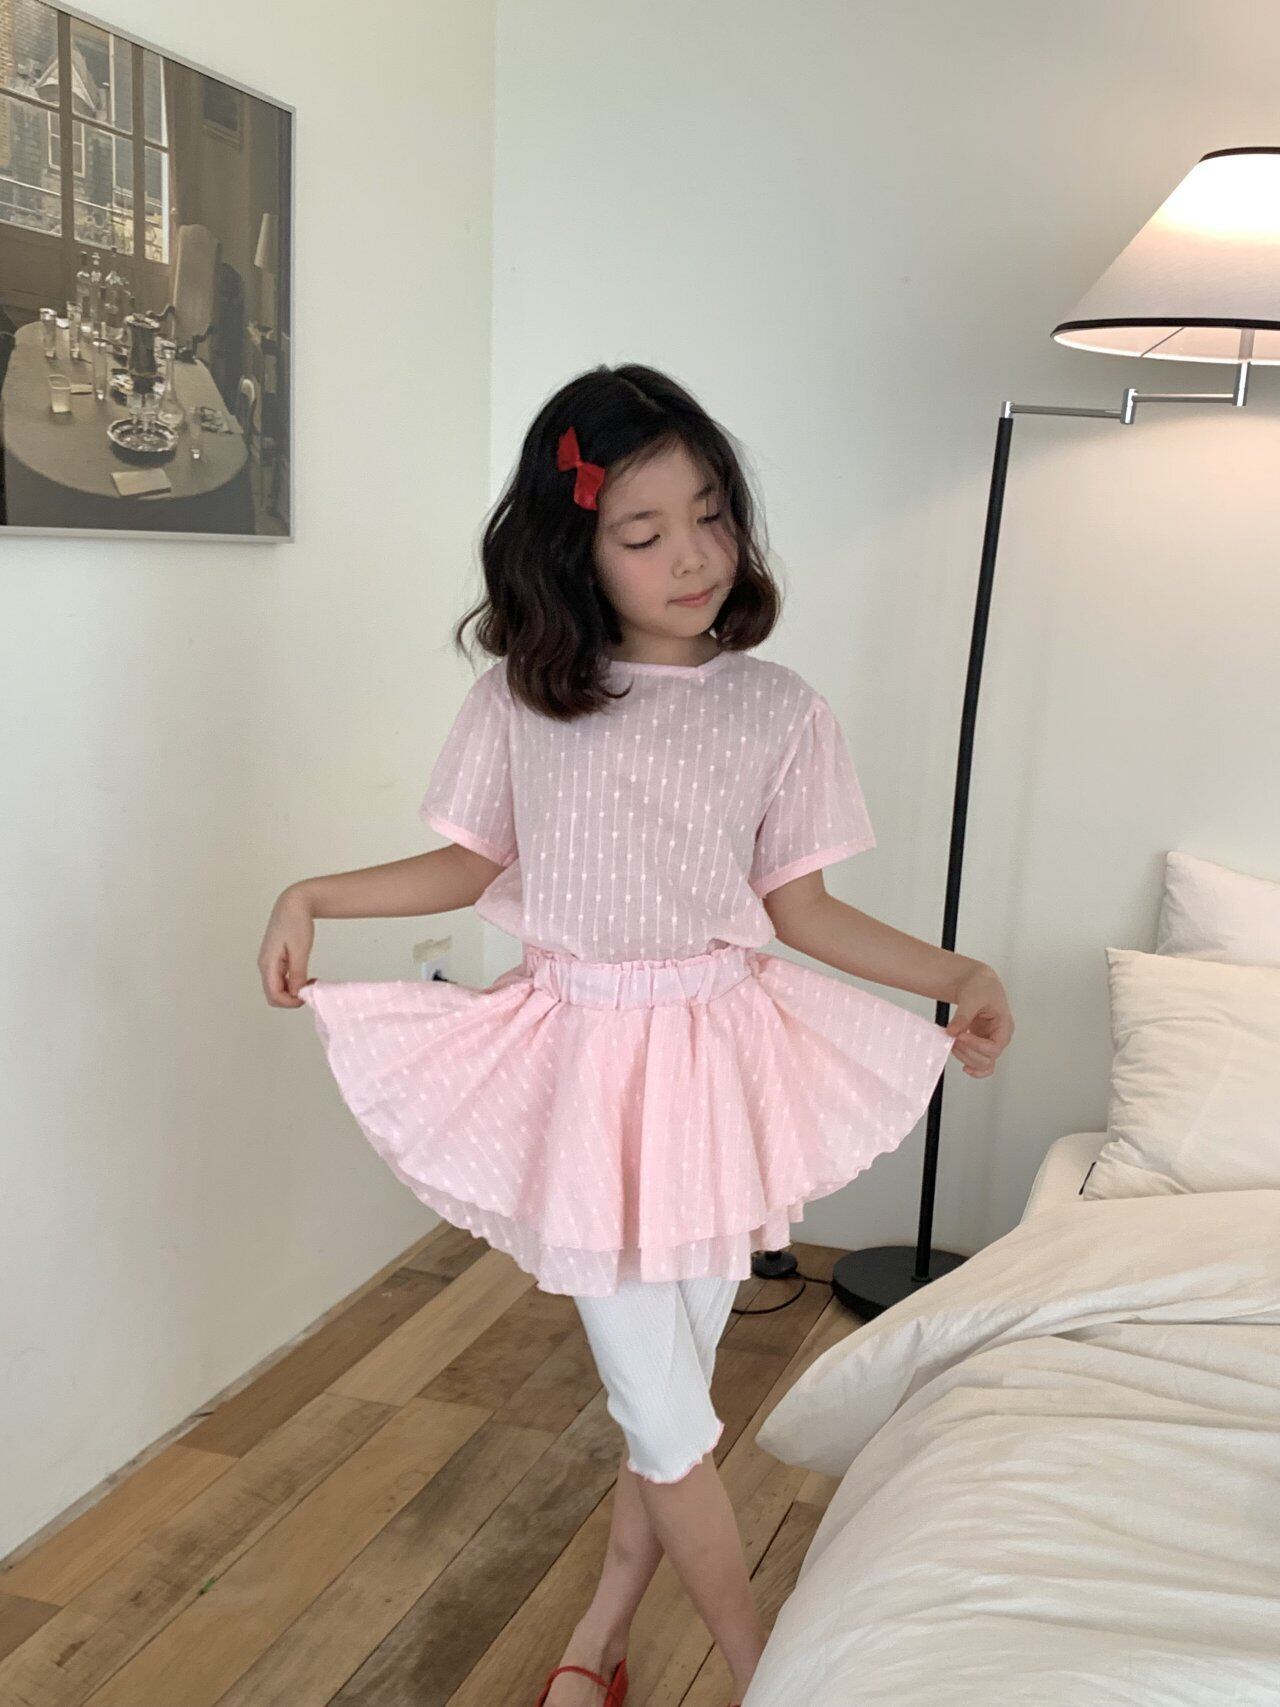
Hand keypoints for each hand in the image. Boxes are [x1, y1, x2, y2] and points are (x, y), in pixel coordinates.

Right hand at [258, 884, 315, 1007]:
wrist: (293, 903)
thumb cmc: (296, 922)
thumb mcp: (300, 950)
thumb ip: (297, 974)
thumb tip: (296, 993)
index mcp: (268, 963)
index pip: (274, 995)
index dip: (290, 1002)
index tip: (308, 996)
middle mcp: (265, 965)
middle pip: (273, 995)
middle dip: (291, 998)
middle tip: (310, 989)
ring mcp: (269, 962)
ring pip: (277, 988)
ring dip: (293, 991)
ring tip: (311, 982)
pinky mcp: (276, 959)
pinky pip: (281, 979)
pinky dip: (293, 982)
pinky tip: (306, 977)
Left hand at [944, 960, 1012, 1077]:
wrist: (975, 982)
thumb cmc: (980, 986)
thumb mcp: (971, 998)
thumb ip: (963, 1016)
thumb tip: (952, 1031)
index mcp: (1004, 1024)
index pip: (995, 1046)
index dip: (976, 1045)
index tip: (960, 1036)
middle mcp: (999, 1036)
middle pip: (989, 1058)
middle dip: (968, 1052)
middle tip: (953, 1039)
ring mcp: (990, 1041)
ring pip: (984, 1063)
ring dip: (967, 1058)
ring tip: (953, 1044)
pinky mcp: (981, 1043)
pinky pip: (982, 1063)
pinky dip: (975, 1069)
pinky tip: (965, 1067)